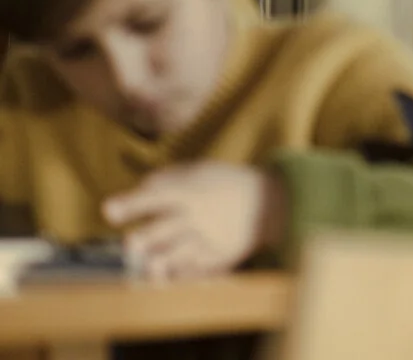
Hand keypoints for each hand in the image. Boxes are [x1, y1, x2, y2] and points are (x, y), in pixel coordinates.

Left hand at [104, 163, 286, 280]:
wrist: (270, 203)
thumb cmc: (226, 183)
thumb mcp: (199, 170)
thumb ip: (165, 179)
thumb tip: (139, 190)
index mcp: (188, 192)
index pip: (153, 197)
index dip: (129, 204)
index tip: (109, 211)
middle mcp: (194, 218)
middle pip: (159, 233)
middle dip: (140, 241)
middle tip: (130, 246)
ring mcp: (206, 241)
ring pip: (172, 258)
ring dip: (154, 264)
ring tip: (146, 267)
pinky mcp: (216, 259)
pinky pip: (190, 274)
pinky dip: (176, 276)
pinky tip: (168, 275)